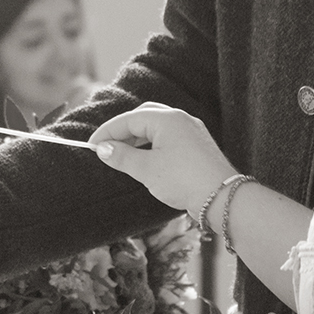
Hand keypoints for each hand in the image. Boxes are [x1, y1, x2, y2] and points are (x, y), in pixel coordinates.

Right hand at [89, 104, 235, 216]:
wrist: (222, 198)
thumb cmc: (183, 180)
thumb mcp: (146, 169)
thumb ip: (122, 156)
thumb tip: (103, 148)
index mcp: (167, 118)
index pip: (129, 119)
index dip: (107, 132)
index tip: (91, 146)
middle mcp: (181, 119)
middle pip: (143, 116)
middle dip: (123, 131)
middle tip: (106, 148)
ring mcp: (192, 131)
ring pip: (157, 127)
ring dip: (137, 138)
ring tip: (123, 155)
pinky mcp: (198, 145)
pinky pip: (169, 137)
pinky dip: (152, 144)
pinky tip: (146, 160)